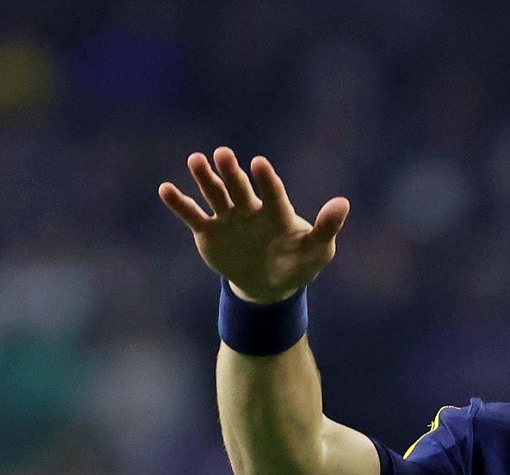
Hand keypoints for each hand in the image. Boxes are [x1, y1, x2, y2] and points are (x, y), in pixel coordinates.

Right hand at [159, 148, 349, 303]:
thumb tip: (343, 203)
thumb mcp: (316, 250)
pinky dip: (179, 204)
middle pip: (240, 188)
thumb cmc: (297, 263)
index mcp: (276, 212)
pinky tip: (165, 189)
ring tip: (195, 160)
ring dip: (205, 179)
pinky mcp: (208, 231)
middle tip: (224, 154)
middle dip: (232, 172)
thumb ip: (326, 228)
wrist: (268, 284)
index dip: (266, 180)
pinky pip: (192, 215)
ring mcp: (228, 218)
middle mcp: (250, 209)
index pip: (272, 193)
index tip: (260, 164)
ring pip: (215, 195)